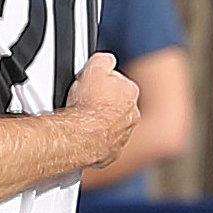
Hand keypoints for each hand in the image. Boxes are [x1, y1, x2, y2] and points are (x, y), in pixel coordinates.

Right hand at [65, 52, 140, 166]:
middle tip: (83, 102)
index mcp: (130, 92)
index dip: (100, 82)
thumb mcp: (94, 68)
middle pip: (114, 104)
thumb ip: (104, 59)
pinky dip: (94, 140)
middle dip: (101, 103)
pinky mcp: (113, 153)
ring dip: (98, 122)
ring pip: (110, 125)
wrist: (81, 137)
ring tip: (80, 120)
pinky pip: (103, 143)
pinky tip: (82, 135)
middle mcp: (132, 114)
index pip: (116, 81)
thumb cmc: (87, 105)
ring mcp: (124, 135)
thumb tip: (107, 59)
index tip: (89, 85)